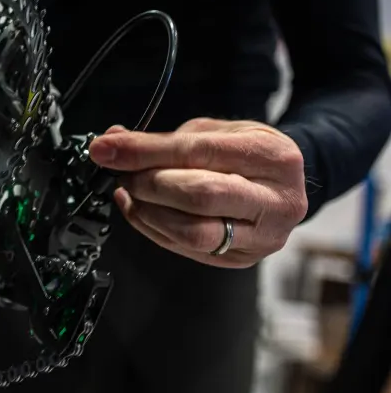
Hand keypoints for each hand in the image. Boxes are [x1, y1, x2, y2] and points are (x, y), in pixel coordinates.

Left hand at [89, 118, 307, 267]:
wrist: (284, 185)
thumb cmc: (248, 154)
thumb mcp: (215, 132)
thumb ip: (166, 140)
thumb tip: (114, 144)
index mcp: (272, 157)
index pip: (199, 153)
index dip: (146, 152)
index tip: (108, 149)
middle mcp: (275, 201)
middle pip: (200, 197)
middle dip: (149, 184)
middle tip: (122, 173)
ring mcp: (262, 237)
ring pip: (193, 233)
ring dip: (148, 212)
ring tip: (130, 192)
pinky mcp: (242, 259)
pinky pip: (188, 249)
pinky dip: (154, 229)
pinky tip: (140, 209)